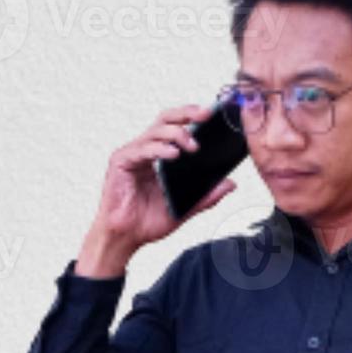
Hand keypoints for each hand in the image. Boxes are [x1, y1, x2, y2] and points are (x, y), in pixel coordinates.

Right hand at [79, 104, 238, 273]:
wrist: (126, 238)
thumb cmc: (148, 221)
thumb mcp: (185, 207)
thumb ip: (206, 195)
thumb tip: (231, 184)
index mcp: (159, 156)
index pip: (176, 127)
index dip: (192, 117)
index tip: (213, 114)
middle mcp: (145, 150)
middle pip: (165, 120)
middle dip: (186, 113)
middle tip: (206, 115)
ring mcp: (132, 154)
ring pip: (156, 131)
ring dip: (177, 134)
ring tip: (193, 146)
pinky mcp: (120, 162)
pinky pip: (142, 149)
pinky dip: (159, 149)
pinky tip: (173, 154)